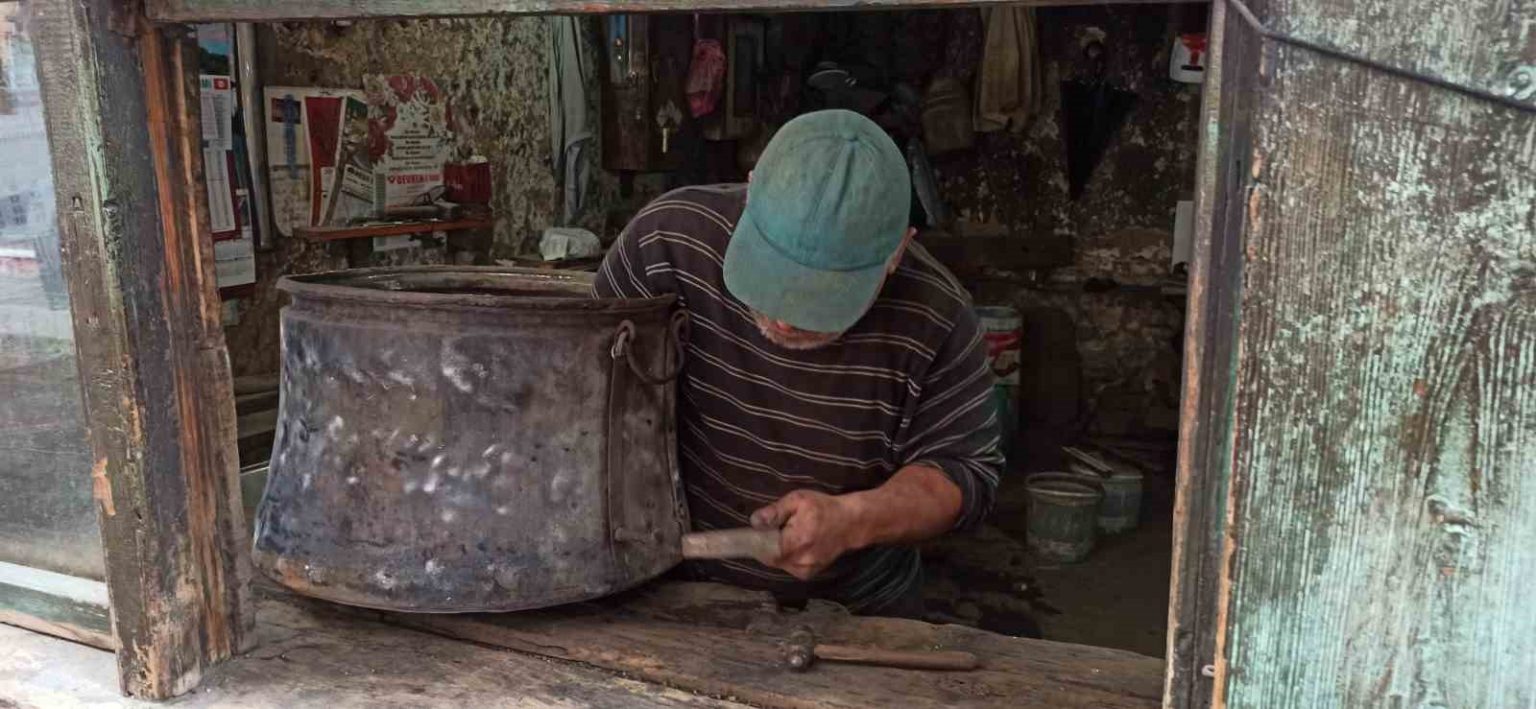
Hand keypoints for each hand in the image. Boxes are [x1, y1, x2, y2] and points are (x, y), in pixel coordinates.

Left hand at [749, 490, 867, 579]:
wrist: (850, 523)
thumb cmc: (823, 508)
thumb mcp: (798, 500)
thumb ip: (775, 511)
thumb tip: (754, 522)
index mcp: (795, 543)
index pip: (761, 550)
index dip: (754, 541)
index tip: (753, 532)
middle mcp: (799, 562)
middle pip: (768, 557)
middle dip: (767, 543)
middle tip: (778, 527)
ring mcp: (804, 571)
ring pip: (777, 562)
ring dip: (777, 550)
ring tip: (790, 533)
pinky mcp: (807, 574)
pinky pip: (787, 565)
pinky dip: (786, 555)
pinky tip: (797, 543)